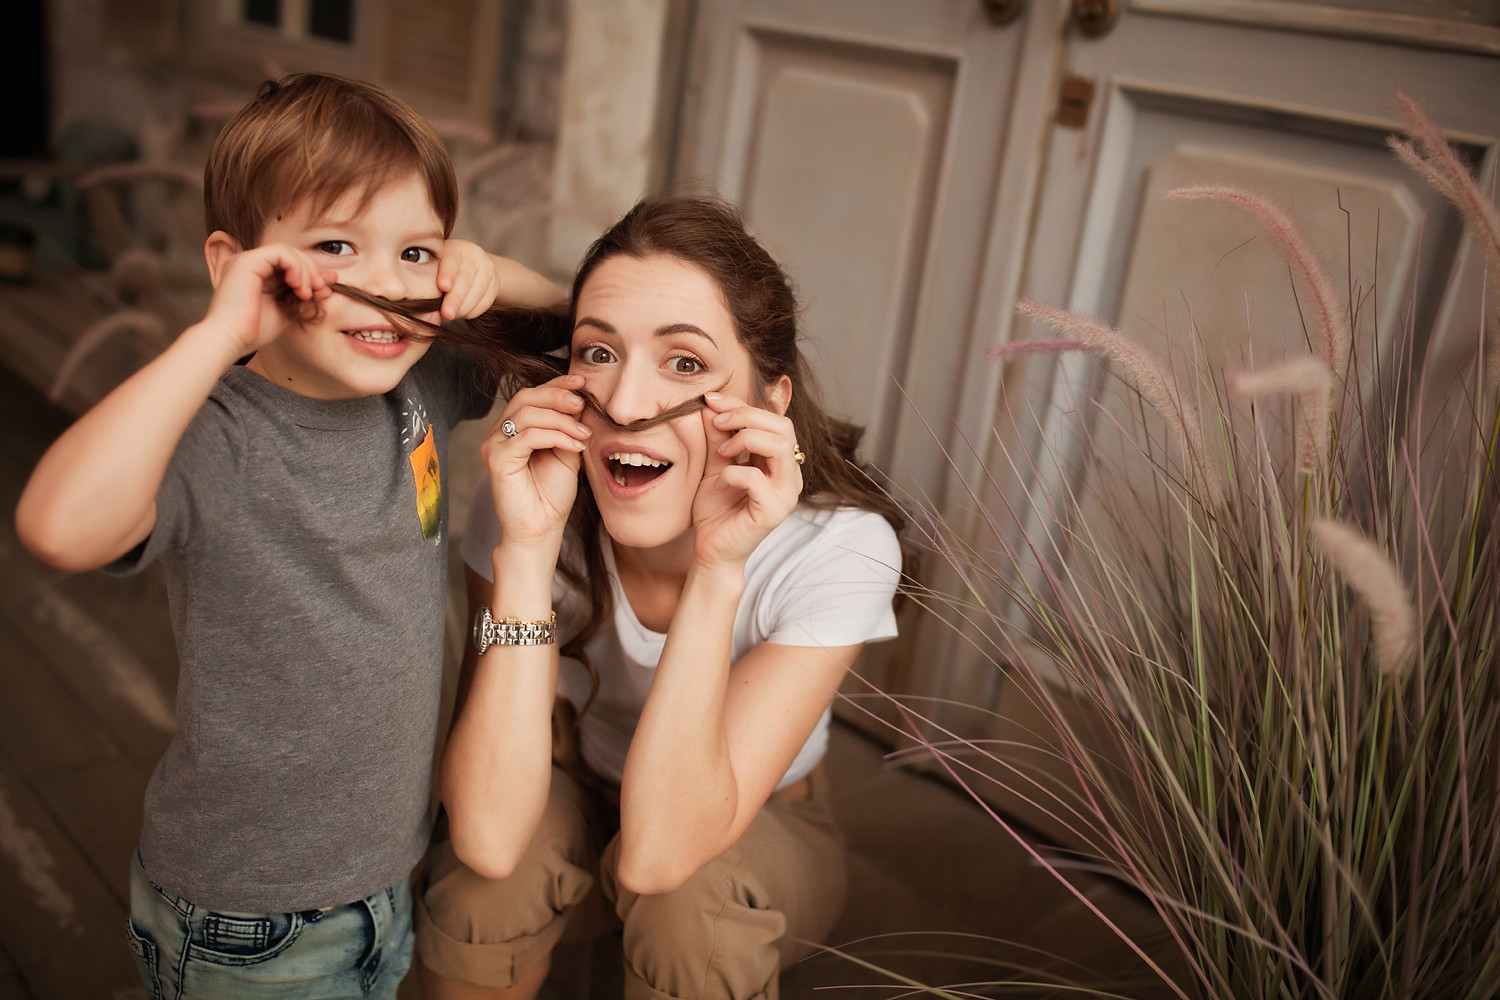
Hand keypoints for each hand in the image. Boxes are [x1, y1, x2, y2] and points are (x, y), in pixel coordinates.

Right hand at [204, 242, 333, 356]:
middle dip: (312, 270)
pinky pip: (280, 252)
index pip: (289, 264)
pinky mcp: (247, 261)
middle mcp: (249, 263)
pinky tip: (298, 286)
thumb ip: (300, 295)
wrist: (230, 339)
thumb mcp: (285, 310)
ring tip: (307, 293)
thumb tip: (324, 285)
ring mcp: (246, 260)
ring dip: (305, 270)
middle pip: (290, 255)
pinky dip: (295, 266)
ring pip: (287, 251)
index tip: (326, 289)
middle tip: (322, 290)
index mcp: (256, 274)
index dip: (312, 273)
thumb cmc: (253, 331)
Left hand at [437, 240, 503, 320]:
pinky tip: (462, 314)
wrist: (471, 268)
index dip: (448, 273)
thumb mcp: (435, 267)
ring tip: (451, 316)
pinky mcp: (495, 283)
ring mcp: (487, 268)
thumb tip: (425, 301)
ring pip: (478, 291)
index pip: (452, 259)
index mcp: (455, 247)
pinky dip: (473, 311)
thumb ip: (429, 278)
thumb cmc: (443, 270)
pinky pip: (486, 301)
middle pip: (466, 277)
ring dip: (464, 308)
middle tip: (446, 314)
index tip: (442, 287)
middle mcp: (474, 254)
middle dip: (456, 298)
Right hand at [481, 374, 591, 548]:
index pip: (533, 395)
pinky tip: (574, 446)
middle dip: (558, 395)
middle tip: (583, 403)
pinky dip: (555, 436)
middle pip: (527, 397)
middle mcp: (499, 433)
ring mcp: (494, 445)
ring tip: (583, 434)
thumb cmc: (551, 496)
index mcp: (514, 429)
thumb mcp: (567, 452)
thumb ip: (570, 428)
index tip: (583, 382)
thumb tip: (584, 401)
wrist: (541, 530)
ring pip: (528, 413)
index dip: (557, 384)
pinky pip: (528, 436)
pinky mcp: (497, 459)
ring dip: (561, 419)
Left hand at [690, 392, 802, 569]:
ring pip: (779, 446)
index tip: (711, 400)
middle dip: (746, 416)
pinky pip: (756, 478)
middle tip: (716, 421)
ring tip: (721, 452)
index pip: (774, 420)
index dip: (743, 405)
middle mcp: (790, 476)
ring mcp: (786, 494)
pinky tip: (718, 484)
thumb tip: (712, 403)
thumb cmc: (716, 510)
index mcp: (781, 462)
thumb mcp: (714, 464)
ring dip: (744, 439)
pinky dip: (732, 473)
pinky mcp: (773, 512)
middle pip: (784, 427)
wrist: (711, 551)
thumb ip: (717, 436)